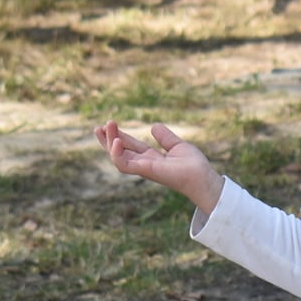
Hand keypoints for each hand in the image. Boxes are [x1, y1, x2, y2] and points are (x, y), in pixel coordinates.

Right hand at [95, 120, 224, 210]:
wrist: (202, 177)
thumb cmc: (193, 166)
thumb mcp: (177, 146)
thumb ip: (165, 137)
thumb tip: (153, 126)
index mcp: (150, 158)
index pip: (129, 146)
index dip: (118, 136)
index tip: (108, 124)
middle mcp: (144, 164)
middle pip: (119, 152)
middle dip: (107, 140)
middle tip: (98, 126)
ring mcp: (143, 168)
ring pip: (118, 158)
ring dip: (109, 143)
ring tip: (106, 127)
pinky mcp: (145, 170)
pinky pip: (124, 165)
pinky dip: (117, 154)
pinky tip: (116, 140)